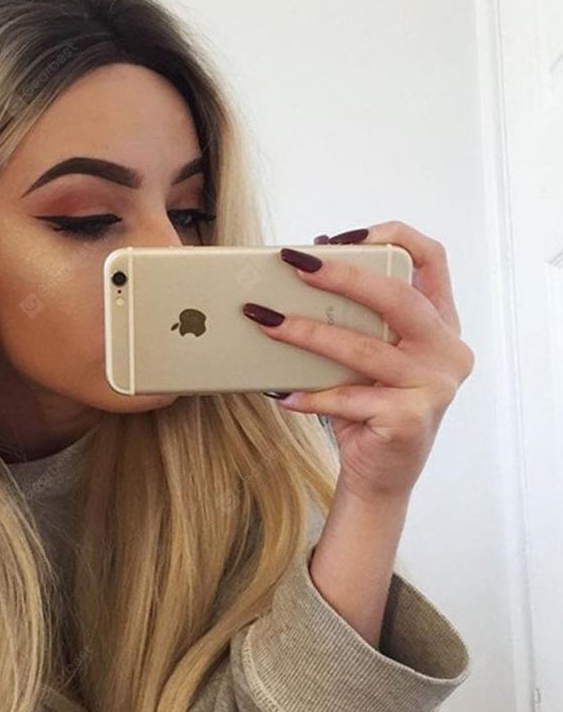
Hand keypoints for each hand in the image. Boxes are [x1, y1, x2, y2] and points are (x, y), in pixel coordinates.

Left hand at [244, 221, 474, 504]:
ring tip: (265, 321)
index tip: (342, 236)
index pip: (431, 260)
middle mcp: (447, 350)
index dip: (392, 236)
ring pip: (363, 348)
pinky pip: (348, 397)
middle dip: (342, 275)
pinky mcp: (411, 418)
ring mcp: (434, 385)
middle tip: (293, 264)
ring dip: (307, 333)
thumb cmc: (368, 406)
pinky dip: (309, 395)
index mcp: (440, 324)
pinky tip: (281, 394)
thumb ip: (355, 322)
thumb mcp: (367, 357)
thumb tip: (295, 278)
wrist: (381, 475)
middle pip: (397, 296)